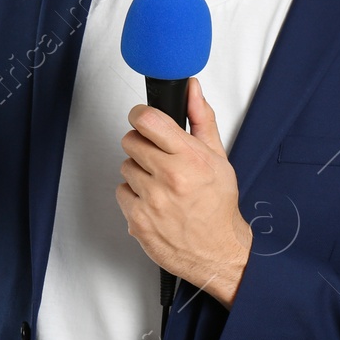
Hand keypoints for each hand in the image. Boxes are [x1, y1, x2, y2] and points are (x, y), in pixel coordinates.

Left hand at [116, 76, 252, 308]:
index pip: (148, 120)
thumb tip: (191, 88)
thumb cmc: (217, 205)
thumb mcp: (217, 157)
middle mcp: (170, 178)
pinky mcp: (137, 220)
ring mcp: (151, 200)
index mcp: (189, 158)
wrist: (217, 251)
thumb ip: (201, 118)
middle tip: (157, 158)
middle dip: (142, 145)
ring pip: (125, 166)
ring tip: (160, 184)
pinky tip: (152, 201)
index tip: (143, 120)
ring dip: (139, 172)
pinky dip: (133, 195)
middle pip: (131, 140)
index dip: (140, 115)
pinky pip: (121, 192)